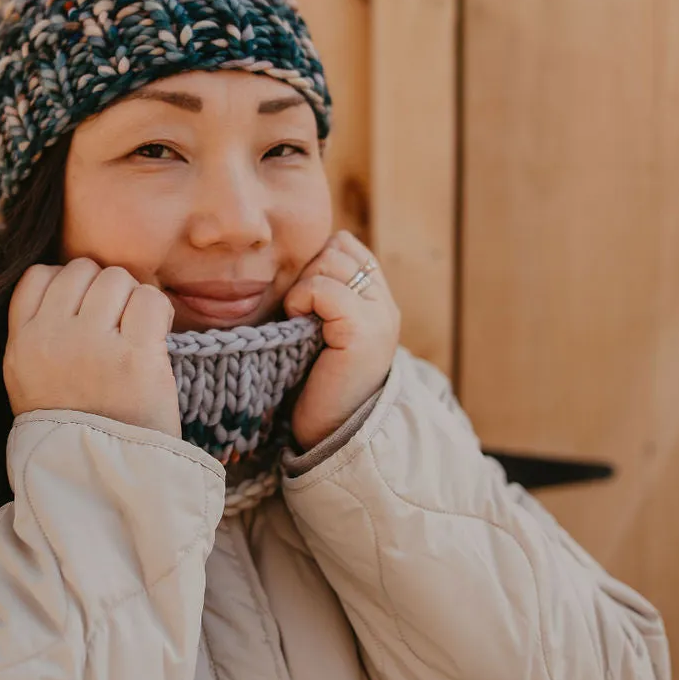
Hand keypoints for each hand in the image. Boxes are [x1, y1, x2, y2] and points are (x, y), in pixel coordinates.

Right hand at [4, 258, 180, 437]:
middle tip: (117, 327)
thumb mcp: (32, 382)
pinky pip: (150, 300)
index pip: (38, 276)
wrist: (102, 483)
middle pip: (82, 270)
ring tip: (135, 336)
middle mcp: (50, 339)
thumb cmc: (77, 430)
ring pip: (117, 279)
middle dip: (105, 291)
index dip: (69, 285)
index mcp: (20, 345)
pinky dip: (158, 312)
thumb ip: (41, 334)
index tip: (87, 314)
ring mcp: (91, 346)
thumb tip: (73, 278)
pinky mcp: (134, 357)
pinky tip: (156, 340)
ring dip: (133, 301)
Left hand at [284, 232, 400, 449]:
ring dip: (303, 284)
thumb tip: (293, 259)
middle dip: (307, 271)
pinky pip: (324, 287)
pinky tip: (297, 324)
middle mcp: (384, 303)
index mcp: (377, 300)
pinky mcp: (363, 330)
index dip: (317, 260)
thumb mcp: (321, 330)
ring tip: (299, 318)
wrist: (331, 434)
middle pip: (337, 247)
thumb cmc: (315, 384)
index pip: (346, 245)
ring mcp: (379, 315)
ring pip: (331, 260)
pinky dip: (302, 300)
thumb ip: (322, 295)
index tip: (302, 296)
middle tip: (298, 310)